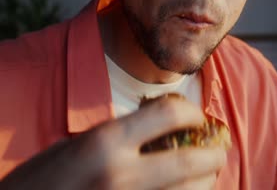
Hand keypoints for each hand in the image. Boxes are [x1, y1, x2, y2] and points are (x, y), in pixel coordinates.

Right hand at [0, 94, 225, 188]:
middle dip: (214, 155)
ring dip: (206, 183)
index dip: (192, 111)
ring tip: (205, 175)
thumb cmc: (41, 179)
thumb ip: (119, 136)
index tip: (196, 117)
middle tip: (216, 152)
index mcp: (106, 142)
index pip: (169, 114)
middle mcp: (123, 174)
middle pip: (193, 162)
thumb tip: (159, 129)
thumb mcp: (76, 145)